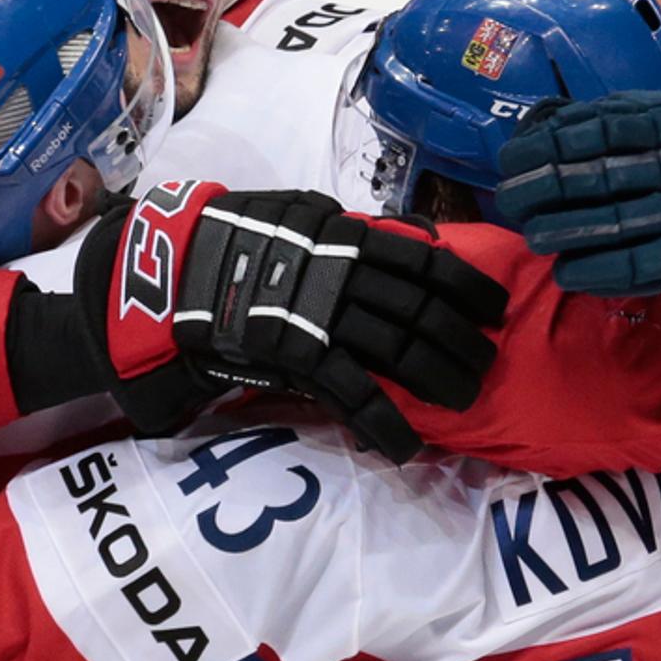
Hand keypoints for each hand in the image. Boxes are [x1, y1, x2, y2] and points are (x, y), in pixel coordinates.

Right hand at [57, 182, 506, 460]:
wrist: (166, 271)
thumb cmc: (229, 240)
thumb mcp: (295, 214)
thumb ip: (347, 229)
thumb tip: (404, 237)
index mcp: (344, 236)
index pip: (425, 260)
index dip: (468, 286)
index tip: (494, 307)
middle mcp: (341, 273)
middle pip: (423, 311)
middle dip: (463, 341)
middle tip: (486, 364)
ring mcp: (321, 314)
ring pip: (400, 350)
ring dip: (441, 378)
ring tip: (465, 399)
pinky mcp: (296, 353)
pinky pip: (353, 393)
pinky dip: (385, 423)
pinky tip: (406, 447)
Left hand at [495, 90, 660, 323]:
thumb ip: (622, 120)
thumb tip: (545, 119)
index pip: (605, 127)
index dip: (553, 143)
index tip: (511, 158)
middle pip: (604, 173)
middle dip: (548, 188)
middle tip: (510, 200)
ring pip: (620, 220)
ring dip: (568, 232)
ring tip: (532, 238)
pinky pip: (649, 263)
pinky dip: (605, 271)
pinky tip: (570, 273)